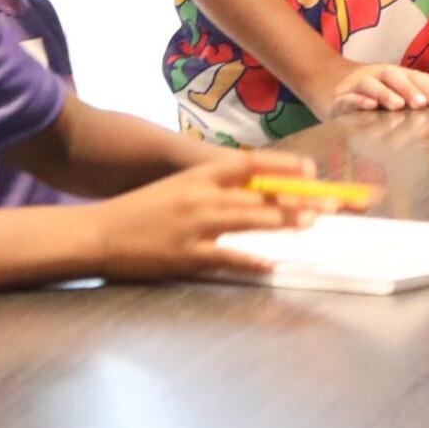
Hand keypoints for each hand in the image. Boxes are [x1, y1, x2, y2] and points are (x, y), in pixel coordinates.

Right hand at [91, 151, 325, 280]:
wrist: (98, 233)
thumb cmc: (142, 209)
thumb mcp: (178, 187)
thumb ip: (214, 186)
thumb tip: (257, 191)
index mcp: (198, 176)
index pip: (249, 164)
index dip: (283, 164)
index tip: (310, 168)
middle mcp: (201, 197)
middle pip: (259, 195)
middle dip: (298, 198)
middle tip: (330, 203)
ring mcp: (195, 227)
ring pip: (250, 221)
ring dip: (284, 222)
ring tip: (311, 223)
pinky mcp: (187, 256)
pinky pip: (227, 258)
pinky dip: (252, 261)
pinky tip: (273, 264)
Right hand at [322, 61, 428, 112]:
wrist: (329, 83)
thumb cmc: (372, 90)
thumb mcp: (396, 86)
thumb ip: (420, 89)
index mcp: (393, 73)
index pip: (412, 76)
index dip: (426, 87)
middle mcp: (375, 75)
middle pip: (393, 76)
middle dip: (409, 89)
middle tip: (422, 103)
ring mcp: (356, 86)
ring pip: (370, 85)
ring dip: (385, 94)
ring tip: (398, 105)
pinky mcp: (339, 99)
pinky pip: (348, 98)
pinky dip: (358, 101)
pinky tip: (369, 106)